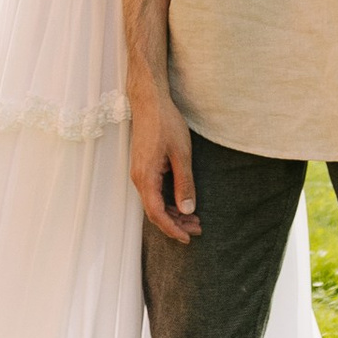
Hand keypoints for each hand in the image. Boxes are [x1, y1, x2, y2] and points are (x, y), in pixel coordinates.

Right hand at [128, 76, 198, 243]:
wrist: (149, 100)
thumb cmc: (165, 122)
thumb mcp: (181, 154)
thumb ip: (184, 183)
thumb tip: (187, 210)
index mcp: (146, 177)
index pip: (157, 213)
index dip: (173, 229)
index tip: (188, 237)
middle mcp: (139, 178)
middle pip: (155, 211)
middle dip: (176, 224)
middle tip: (198, 229)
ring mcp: (140, 172)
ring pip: (155, 202)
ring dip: (173, 213)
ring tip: (194, 219)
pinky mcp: (144, 167)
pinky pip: (154, 192)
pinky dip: (168, 201)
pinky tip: (182, 202)